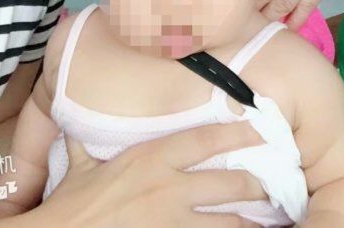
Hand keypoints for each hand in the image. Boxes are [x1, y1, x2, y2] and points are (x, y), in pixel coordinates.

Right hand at [36, 123, 265, 226]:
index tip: (261, 126)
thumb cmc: (71, 205)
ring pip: (230, 223)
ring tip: (268, 221)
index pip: (205, 140)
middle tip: (272, 184)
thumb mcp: (79, 168)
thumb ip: (85, 145)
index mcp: (152, 159)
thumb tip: (73, 125)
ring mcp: (174, 223)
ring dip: (250, 223)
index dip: (237, 131)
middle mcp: (170, 188)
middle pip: (230, 183)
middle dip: (256, 184)